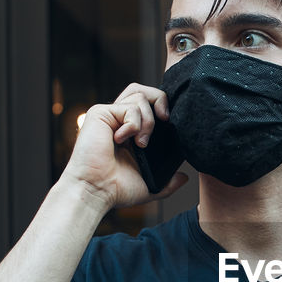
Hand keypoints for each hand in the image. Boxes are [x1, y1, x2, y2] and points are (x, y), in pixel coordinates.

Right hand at [60, 83, 186, 207]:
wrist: (97, 190)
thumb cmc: (117, 189)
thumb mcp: (151, 186)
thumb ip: (169, 182)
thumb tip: (184, 177)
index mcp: (131, 132)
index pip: (149, 105)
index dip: (162, 107)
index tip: (171, 123)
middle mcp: (120, 120)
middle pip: (144, 90)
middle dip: (160, 100)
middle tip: (165, 120)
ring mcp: (110, 115)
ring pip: (140, 97)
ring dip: (148, 121)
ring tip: (141, 144)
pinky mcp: (100, 113)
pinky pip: (129, 107)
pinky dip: (133, 125)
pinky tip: (122, 141)